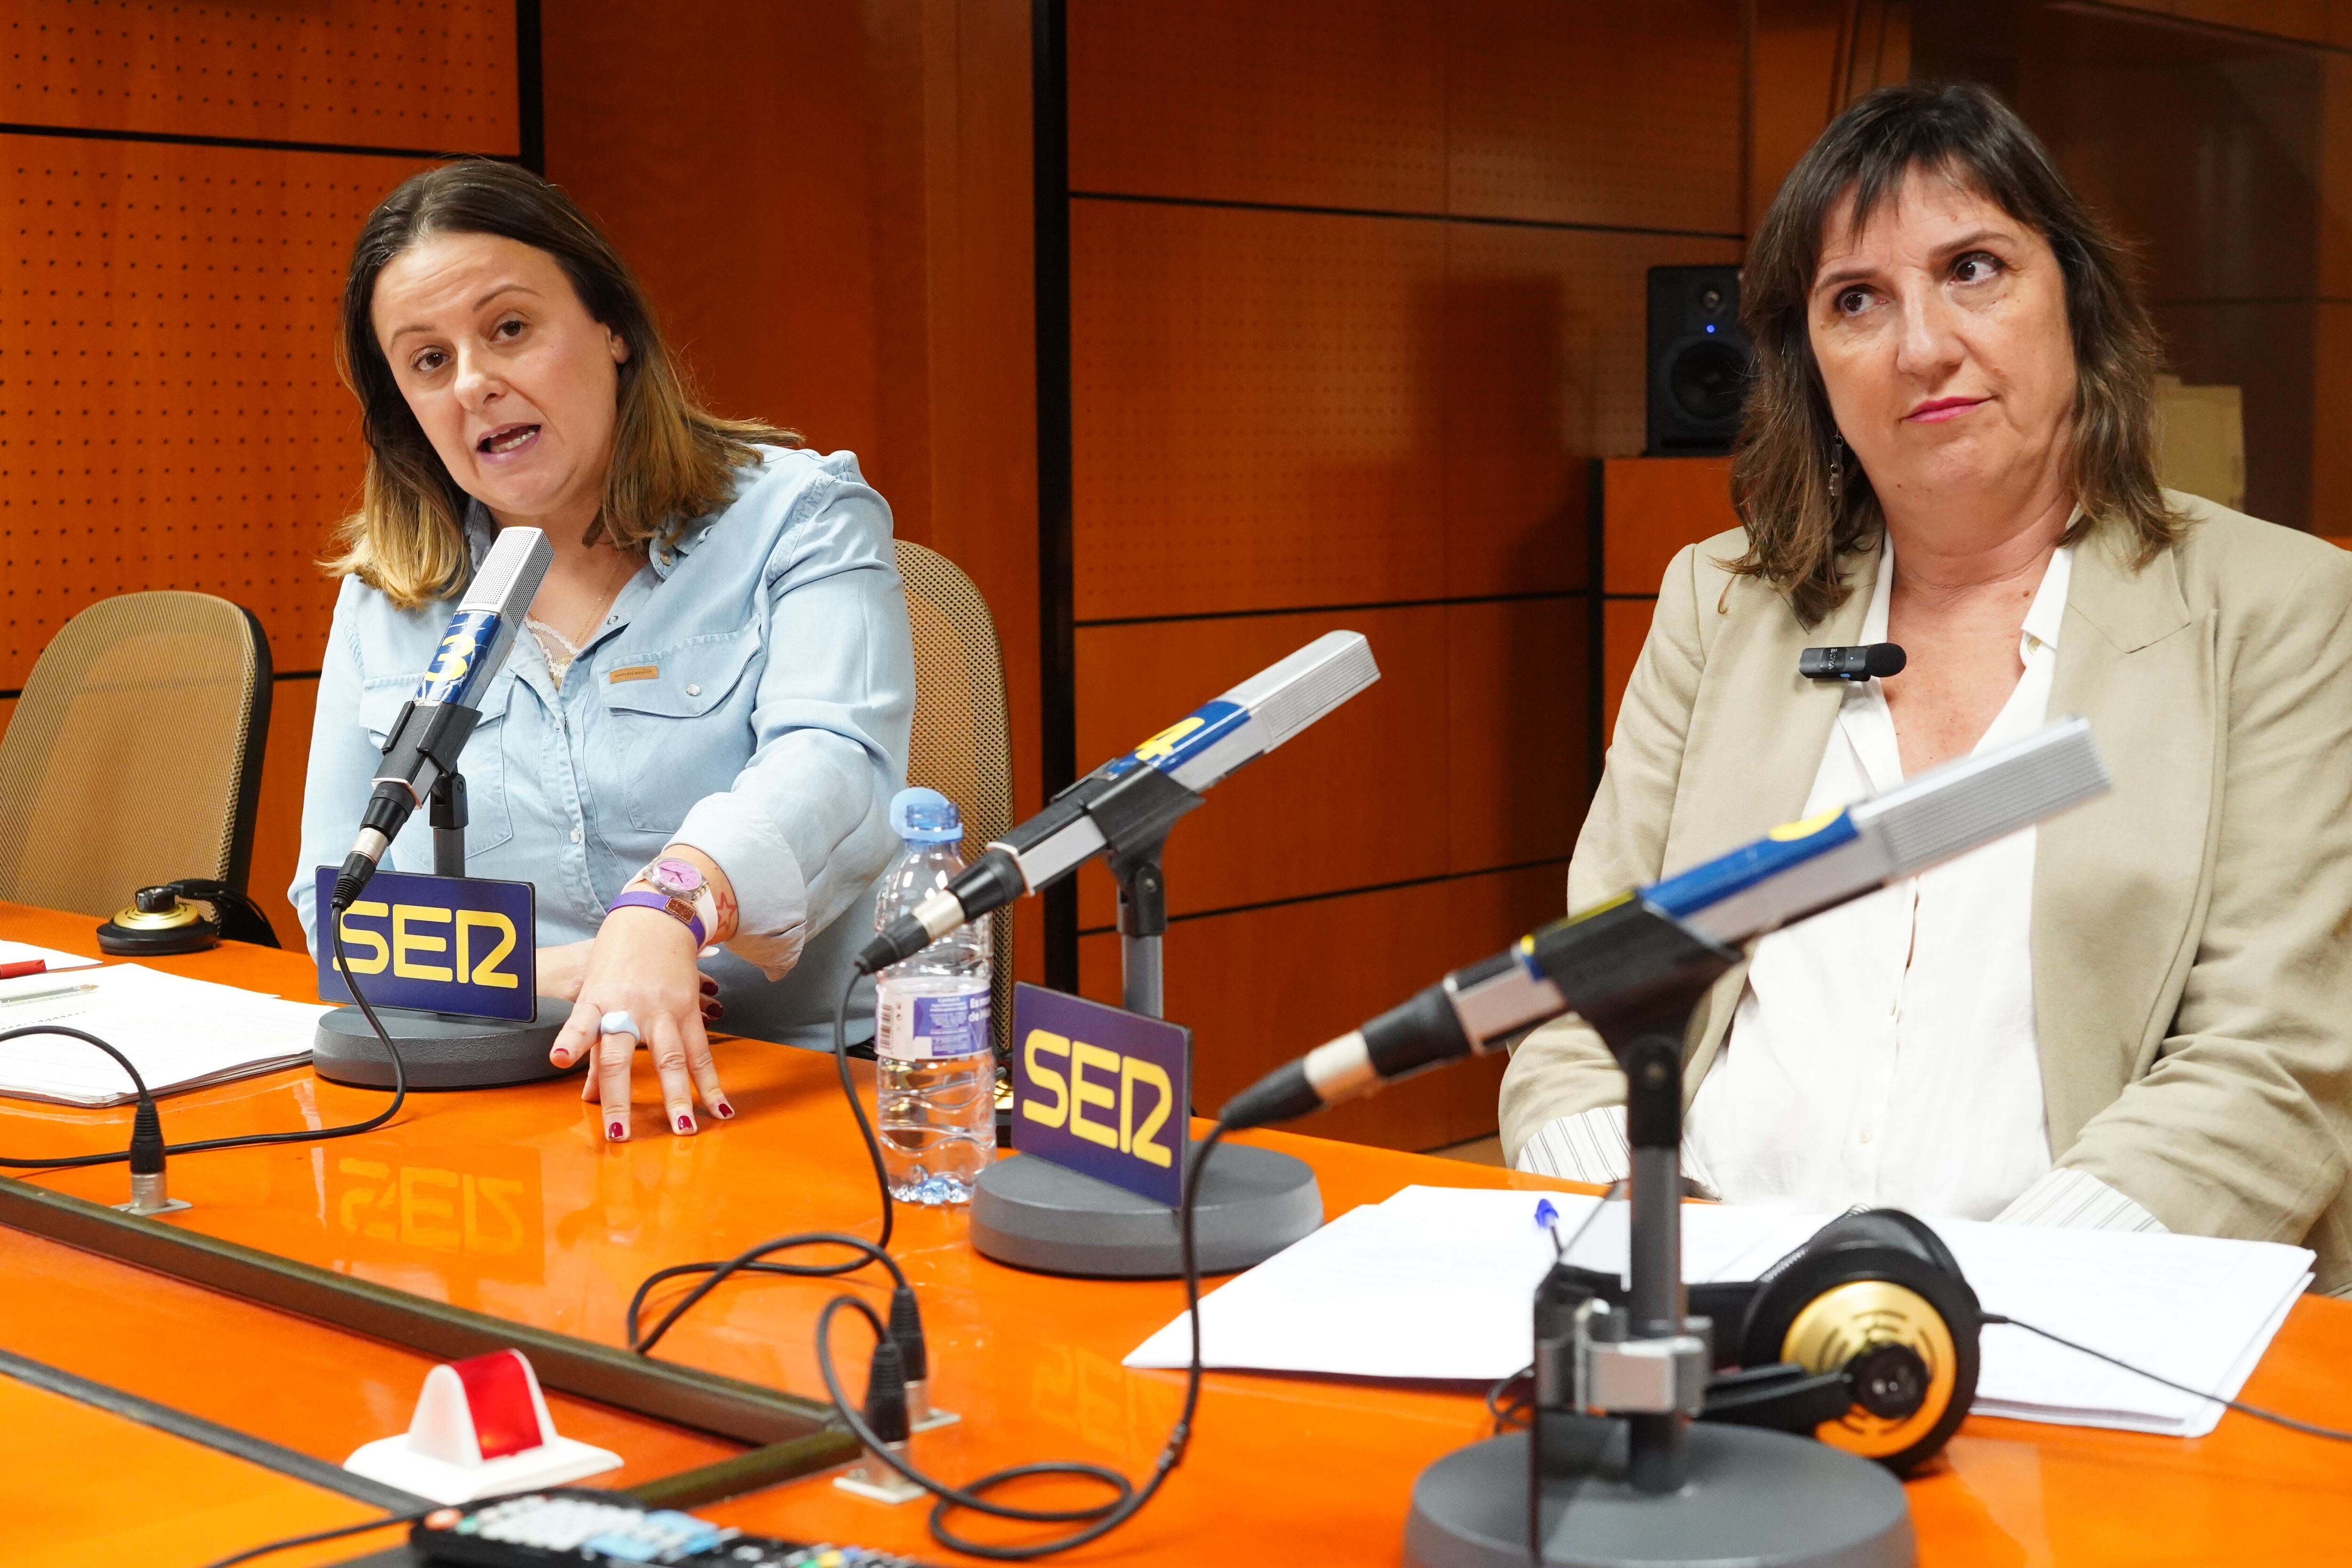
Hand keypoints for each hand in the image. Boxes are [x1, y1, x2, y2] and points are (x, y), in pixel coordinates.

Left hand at [548, 907, 731, 1139]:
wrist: (656, 918)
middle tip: (619, 1135)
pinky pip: (701, 1052)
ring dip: (677, 1097)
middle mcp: (630, 1006)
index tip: (558, 1060)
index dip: (570, 1041)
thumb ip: (591, 1046)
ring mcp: (663, 1009)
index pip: (580, 1022)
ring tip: (684, 1129)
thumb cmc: (616, 959)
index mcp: (597, 999)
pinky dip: (710, 1083)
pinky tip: (720, 1109)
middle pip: (622, 1056)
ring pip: (672, 1058)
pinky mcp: (690, 1009)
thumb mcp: (594, 993)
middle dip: (620, 1098)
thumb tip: (587, 1096)